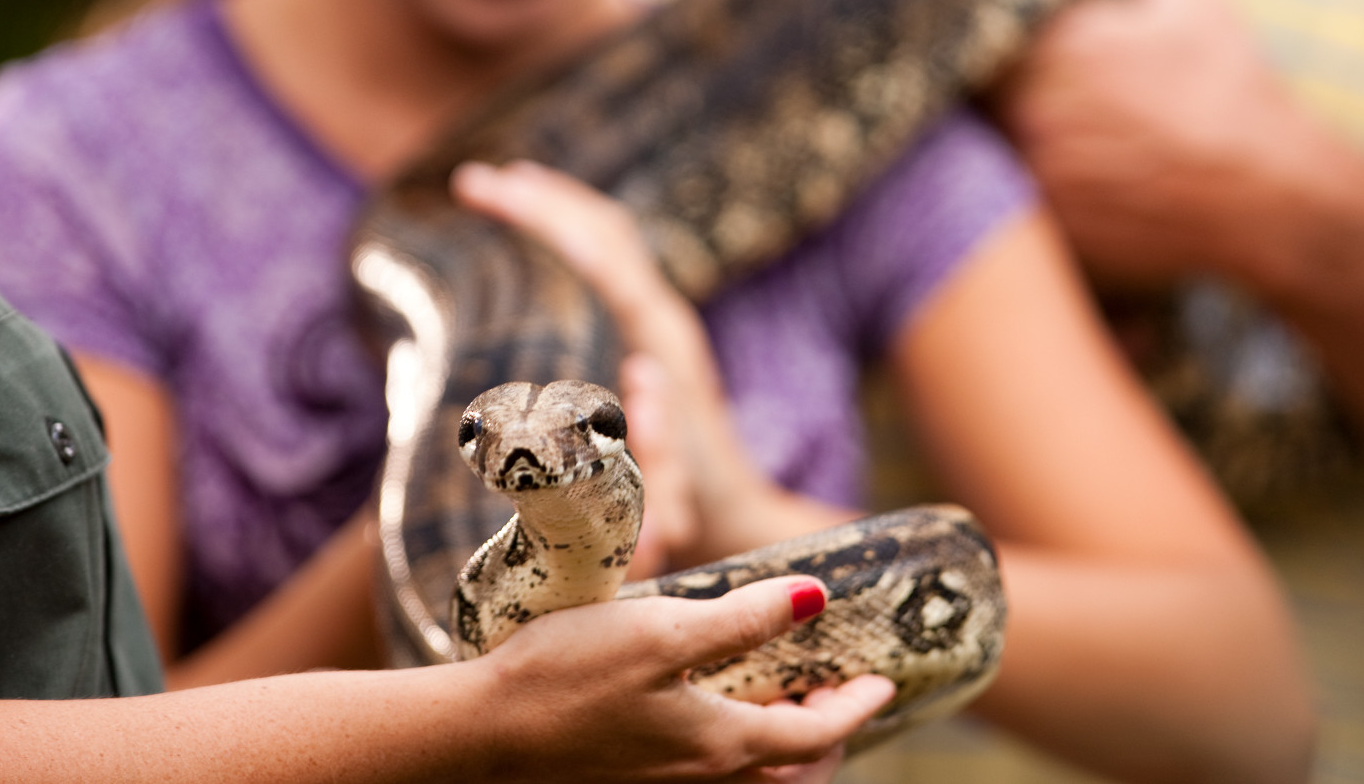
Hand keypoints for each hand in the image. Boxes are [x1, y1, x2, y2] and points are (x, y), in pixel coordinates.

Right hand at [452, 161, 839, 561]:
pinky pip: (611, 255)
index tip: (490, 191)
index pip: (599, 254)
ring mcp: (663, 315)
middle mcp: (665, 314)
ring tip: (496, 185)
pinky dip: (572, 228)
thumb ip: (660, 460)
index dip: (544, 217)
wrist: (734, 512)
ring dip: (556, 204)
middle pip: (602, 228)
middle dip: (540, 199)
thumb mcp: (673, 501)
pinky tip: (540, 223)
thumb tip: (640, 374)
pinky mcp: (654, 326)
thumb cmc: (694, 515)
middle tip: (474, 182)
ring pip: (609, 233)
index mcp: (660, 338)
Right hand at [478, 575, 894, 782]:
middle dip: (824, 734)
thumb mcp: (663, 630)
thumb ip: (741, 618)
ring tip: (776, 696)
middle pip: (790, 772)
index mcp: (721, 745)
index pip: (816, 738)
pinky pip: (709, 777)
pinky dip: (734, 750)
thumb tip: (815, 597)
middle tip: (833, 688)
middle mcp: (701, 781)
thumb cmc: (566, 675)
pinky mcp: (631, 781)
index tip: (883, 683)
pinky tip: (709, 712)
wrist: (481, 735)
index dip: (856, 708)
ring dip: (778, 745)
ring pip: (749, 780)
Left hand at [992, 0, 1343, 288]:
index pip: (966, 19)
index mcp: (1055, 43)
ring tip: (1003, 115)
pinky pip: (996, 194)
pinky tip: (1038, 165)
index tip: (963, 11)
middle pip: (959, 82)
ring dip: (978, 124)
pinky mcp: (1043, 223)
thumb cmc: (1231, 91)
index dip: (962, 16)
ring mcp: (1031, 170)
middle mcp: (1030, 107)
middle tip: (969, 61)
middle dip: (966, 69)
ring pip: (971, 140)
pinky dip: (1002, 176)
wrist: (1269, 200)